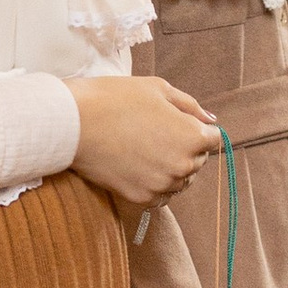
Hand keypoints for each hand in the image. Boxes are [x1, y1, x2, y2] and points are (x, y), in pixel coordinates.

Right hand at [69, 76, 216, 205]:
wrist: (74, 123)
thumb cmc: (115, 98)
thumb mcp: (159, 89)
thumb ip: (190, 106)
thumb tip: (211, 120)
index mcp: (193, 136)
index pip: (213, 138)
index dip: (196, 128)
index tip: (174, 122)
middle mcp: (183, 165)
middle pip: (198, 161)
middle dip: (184, 148)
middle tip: (154, 132)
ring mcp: (162, 185)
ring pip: (179, 180)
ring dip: (169, 167)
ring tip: (143, 148)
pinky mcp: (141, 198)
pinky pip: (159, 195)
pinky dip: (153, 183)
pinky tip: (136, 165)